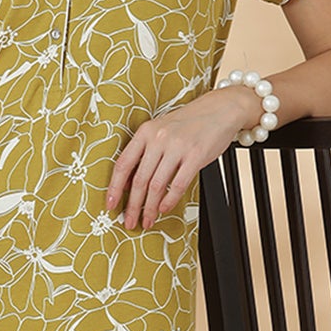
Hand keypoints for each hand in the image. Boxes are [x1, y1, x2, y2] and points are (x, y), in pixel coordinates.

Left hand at [106, 89, 251, 228]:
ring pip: (156, 185)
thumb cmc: (189, 123)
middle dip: (132, 206)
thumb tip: (128, 183)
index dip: (114, 188)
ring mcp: (177, 146)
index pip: (123, 164)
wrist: (220, 109)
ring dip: (150, 208)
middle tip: (129, 222)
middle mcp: (159, 138)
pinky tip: (164, 209)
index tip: (111, 205)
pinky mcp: (195, 155)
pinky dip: (169, 200)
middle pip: (139, 179)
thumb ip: (144, 152)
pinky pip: (178, 184)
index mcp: (145, 132)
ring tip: (147, 220)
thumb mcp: (160, 130)